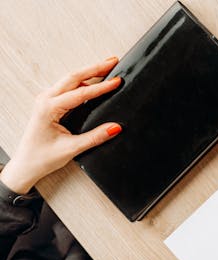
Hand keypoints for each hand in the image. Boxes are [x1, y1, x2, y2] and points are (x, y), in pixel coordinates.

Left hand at [0, 57, 122, 193]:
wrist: (26, 165)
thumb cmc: (41, 157)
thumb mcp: (71, 148)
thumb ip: (95, 137)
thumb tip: (114, 127)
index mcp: (49, 108)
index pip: (81, 93)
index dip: (102, 87)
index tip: (116, 81)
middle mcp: (46, 100)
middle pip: (74, 77)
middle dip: (95, 68)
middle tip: (113, 62)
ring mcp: (46, 100)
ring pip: (70, 80)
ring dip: (88, 72)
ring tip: (106, 68)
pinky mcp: (49, 104)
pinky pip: (67, 87)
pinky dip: (82, 81)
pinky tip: (92, 81)